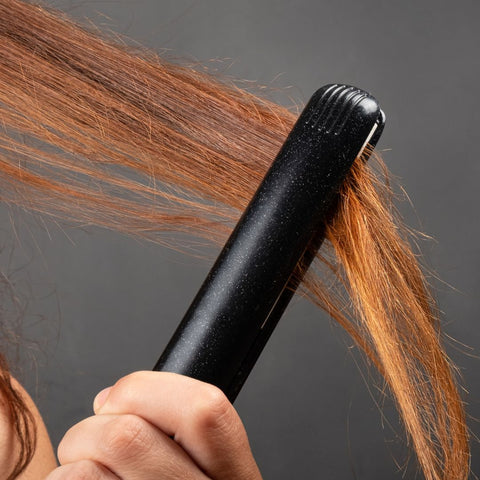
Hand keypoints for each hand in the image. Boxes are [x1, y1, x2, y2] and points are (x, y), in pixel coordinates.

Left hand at [45, 371, 261, 478]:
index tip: (123, 396)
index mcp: (233, 478)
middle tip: (96, 435)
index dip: (149, 389)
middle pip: (127, 436)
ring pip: (84, 469)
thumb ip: (179, 430)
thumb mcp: (207, 470)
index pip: (205, 411)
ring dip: (73, 458)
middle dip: (94, 423)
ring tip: (88, 468)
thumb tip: (111, 397)